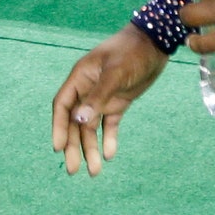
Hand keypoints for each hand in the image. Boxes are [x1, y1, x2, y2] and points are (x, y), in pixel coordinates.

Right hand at [50, 26, 168, 176]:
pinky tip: (110, 155)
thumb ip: (98, 97)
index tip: (58, 148)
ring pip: (91, 127)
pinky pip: (109, 124)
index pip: (62, 106)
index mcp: (80, 78)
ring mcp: (103, 97)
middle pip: (75, 123)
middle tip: (74, 170)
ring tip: (95, 172)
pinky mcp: (118, 102)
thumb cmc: (132, 52)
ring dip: (91, 148)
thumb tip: (79, 121)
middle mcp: (87, 90)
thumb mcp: (116, 73)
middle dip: (74, 146)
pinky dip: (109, 138)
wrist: (156, 42)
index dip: (59, 127)